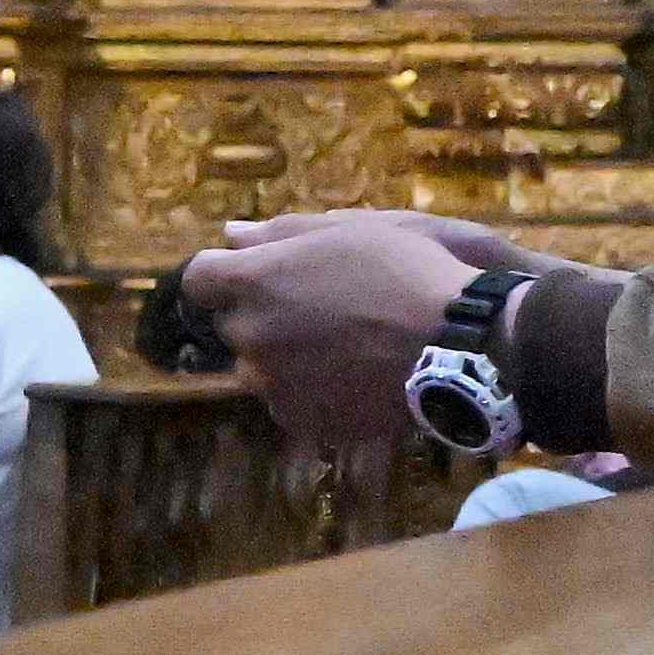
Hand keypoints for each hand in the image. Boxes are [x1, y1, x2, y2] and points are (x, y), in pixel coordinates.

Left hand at [187, 209, 483, 467]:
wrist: (454, 345)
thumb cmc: (403, 271)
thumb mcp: (346, 231)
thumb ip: (278, 233)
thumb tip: (230, 234)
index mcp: (254, 284)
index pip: (199, 279)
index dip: (224, 274)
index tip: (256, 273)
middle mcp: (250, 338)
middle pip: (233, 325)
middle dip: (262, 315)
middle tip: (318, 306)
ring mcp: (274, 386)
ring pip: (262, 368)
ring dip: (285, 356)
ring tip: (343, 345)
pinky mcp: (303, 422)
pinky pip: (292, 402)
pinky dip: (312, 389)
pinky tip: (354, 375)